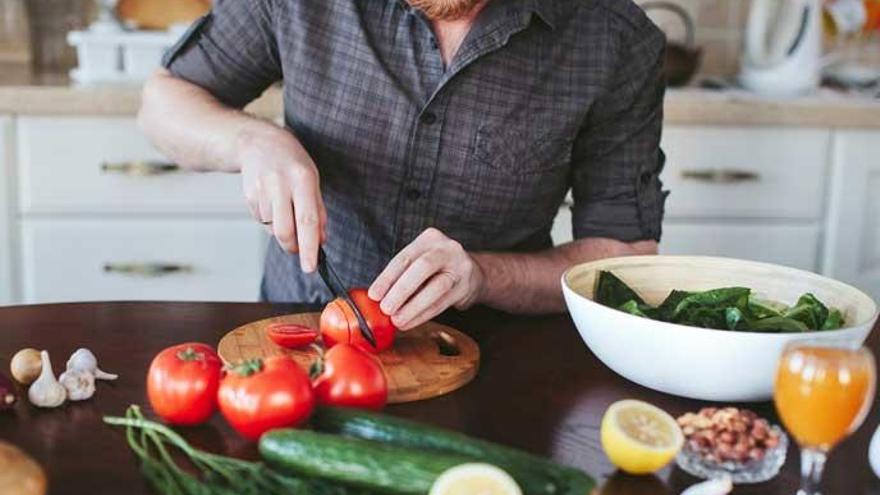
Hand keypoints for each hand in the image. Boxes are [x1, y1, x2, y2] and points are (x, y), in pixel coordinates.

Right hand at [237, 125, 326, 271]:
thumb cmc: (292, 164)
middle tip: (298, 249)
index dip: (309, 247)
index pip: (308, 221)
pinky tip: (272, 203)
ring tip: (285, 210)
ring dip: (281, 230)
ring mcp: (262, 189)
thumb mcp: (312, 180)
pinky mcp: (248, 195)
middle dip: (292, 247)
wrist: (259, 143)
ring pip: (272, 228)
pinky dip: (270, 220)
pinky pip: (261, 221)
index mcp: (303, 179)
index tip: (310, 267)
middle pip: (285, 231)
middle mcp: (281, 184)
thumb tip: (321, 241)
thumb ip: (318, 211)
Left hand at [368, 228, 484, 329]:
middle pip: (422, 267)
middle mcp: (447, 248)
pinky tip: (410, 322)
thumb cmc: (437, 269)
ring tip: (397, 320)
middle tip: (386, 309)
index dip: (387, 277)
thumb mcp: (420, 261)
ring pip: (436, 287)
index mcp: (429, 238)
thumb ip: (401, 274)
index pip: (404, 257)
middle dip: (401, 290)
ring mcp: (460, 267)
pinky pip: (442, 303)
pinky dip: (424, 315)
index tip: (374, 295)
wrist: (474, 274)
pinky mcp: (466, 287)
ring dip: (413, 307)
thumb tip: (376, 298)